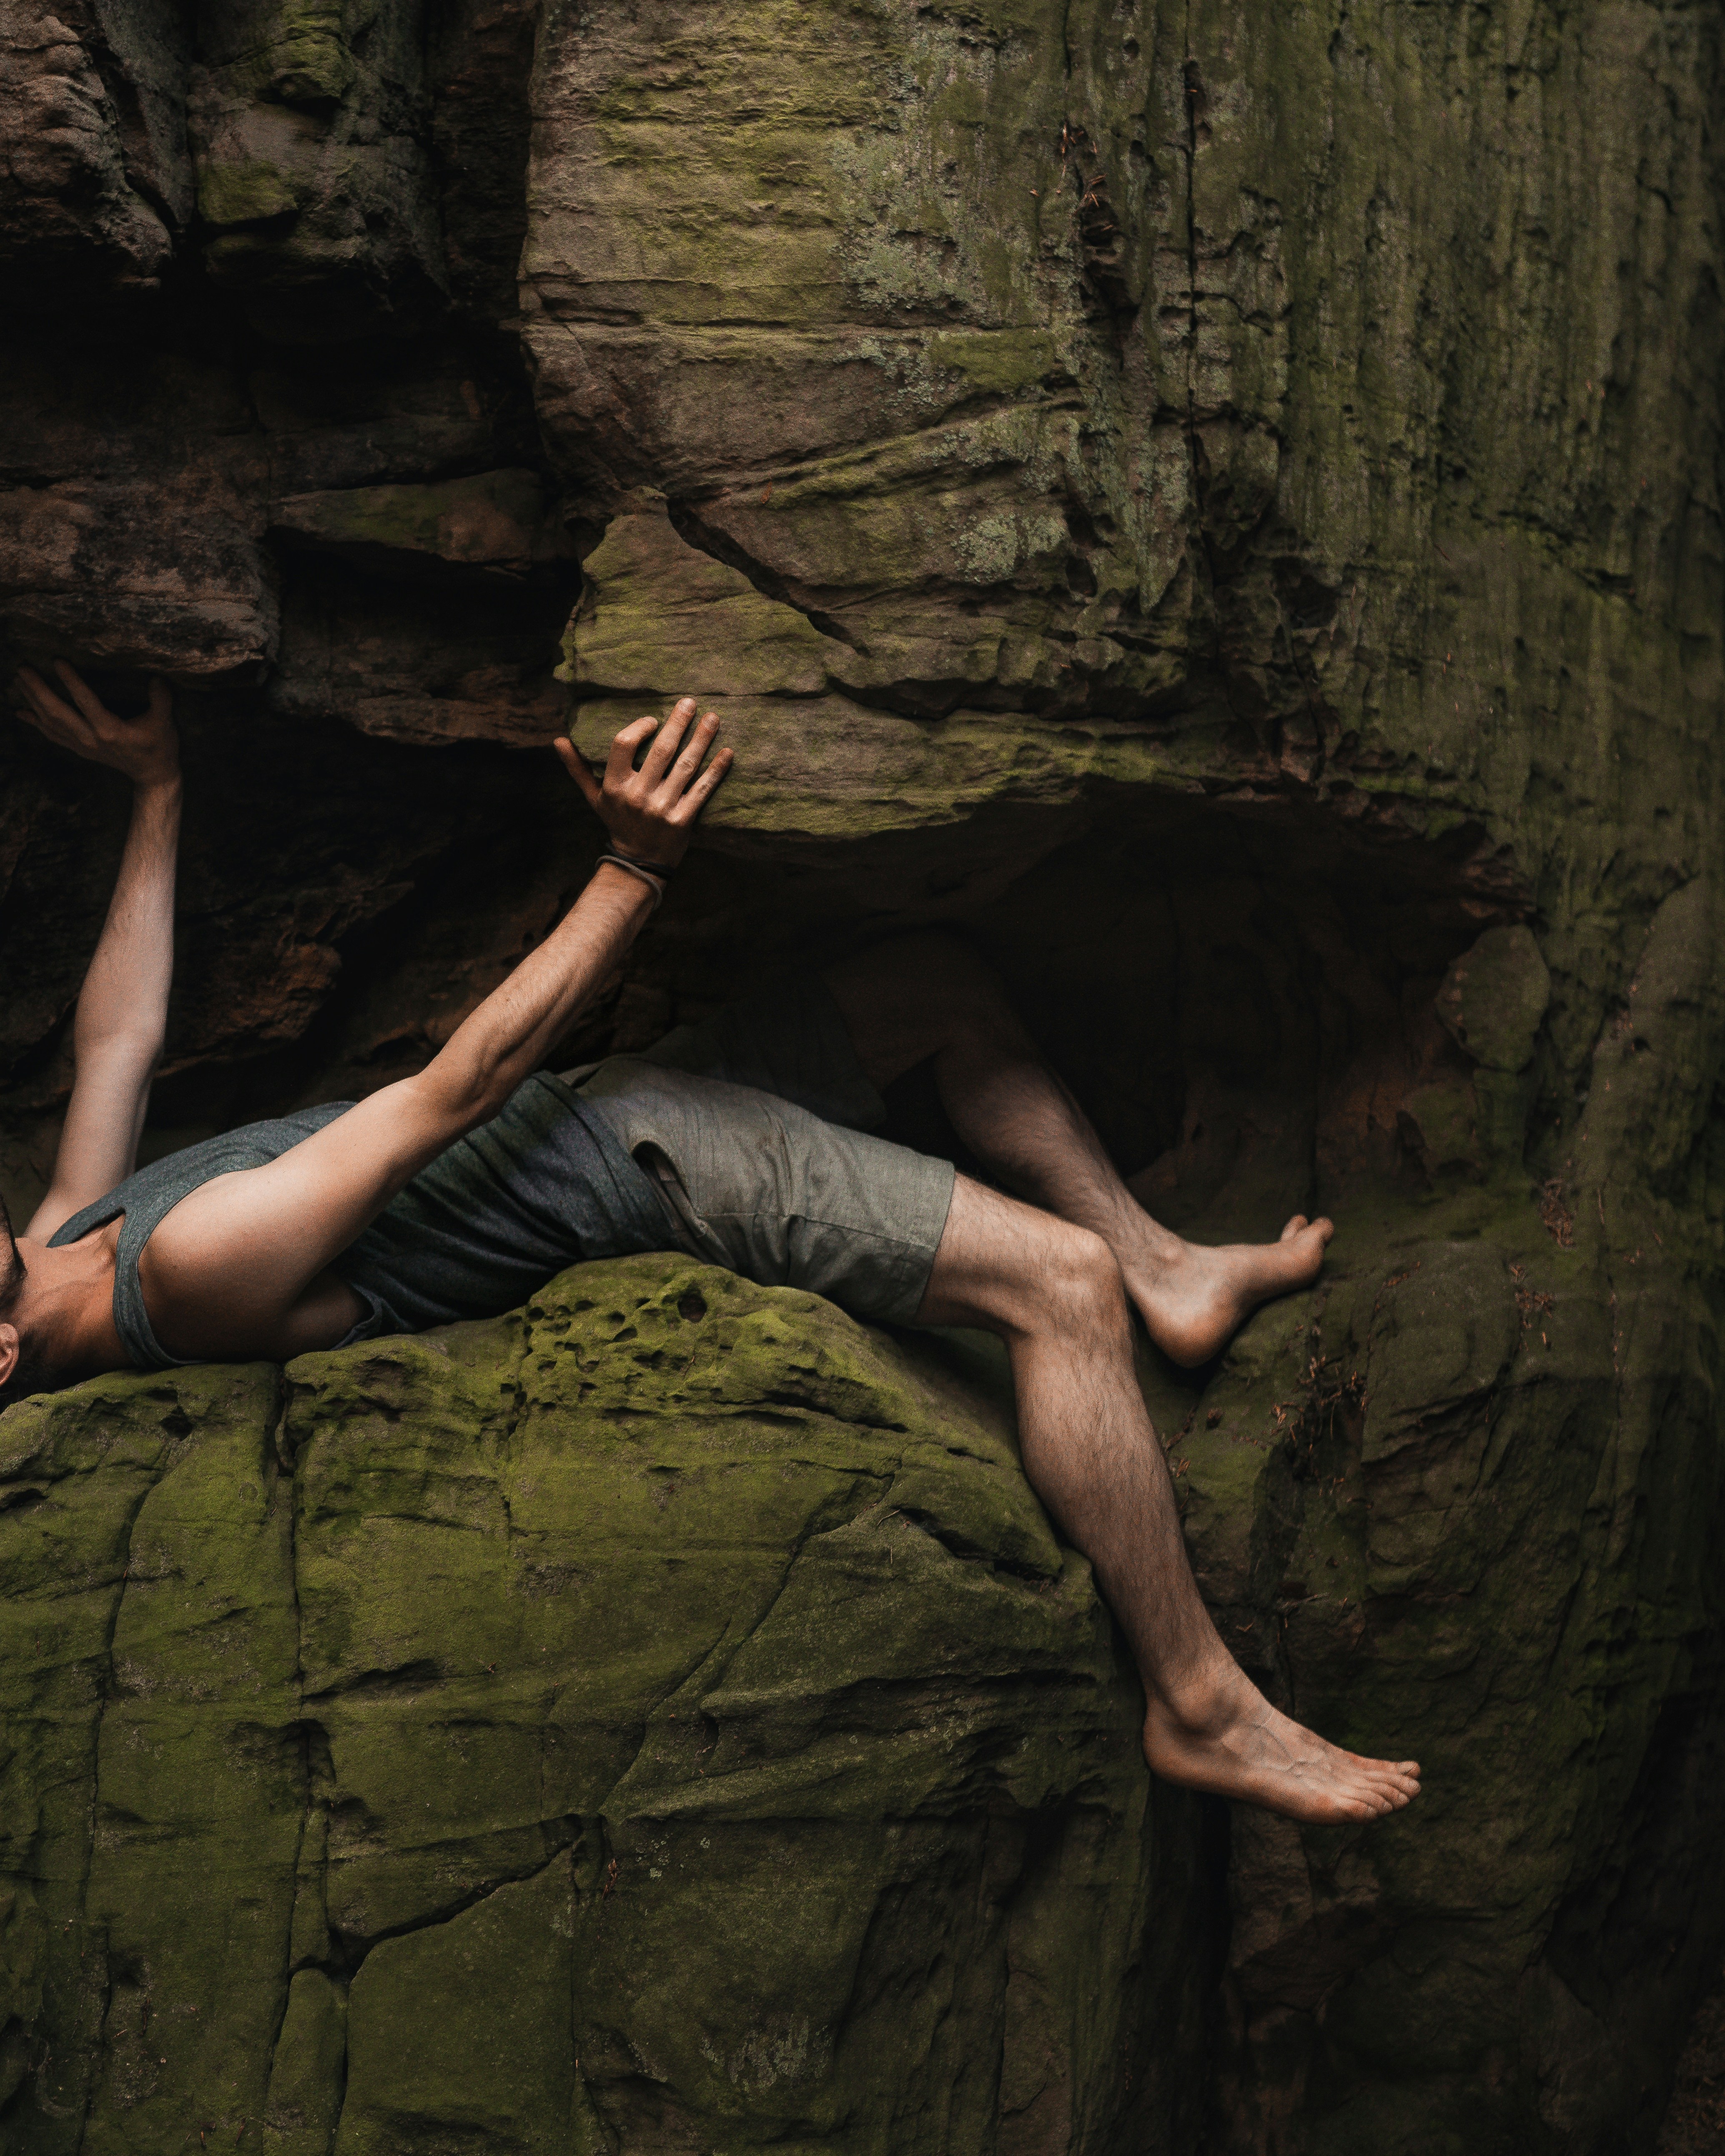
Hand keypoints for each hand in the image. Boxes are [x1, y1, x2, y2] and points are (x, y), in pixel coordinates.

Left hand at [14, 663, 178, 787]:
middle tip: (23, 667)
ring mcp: (83, 746)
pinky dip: (36, 723)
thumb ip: (161, 700)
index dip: (71, 681)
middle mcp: (92, 739)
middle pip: (57, 712)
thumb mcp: (165, 723)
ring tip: (19, 679)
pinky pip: (52, 735)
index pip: (86, 702)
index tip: (57, 660)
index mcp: (111, 731)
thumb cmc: (160, 746)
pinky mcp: (80, 750)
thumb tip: (157, 677)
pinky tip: (21, 712)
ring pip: (50, 723)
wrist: (153, 776)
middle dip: (37, 689)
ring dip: (32, 700)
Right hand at [554, 697, 732, 868]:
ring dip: (701, 740)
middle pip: (661, 750)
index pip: (624, 744)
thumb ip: (578, 767)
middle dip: (678, 723)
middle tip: (690, 702)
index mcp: (615, 786)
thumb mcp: (594, 797)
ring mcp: (662, 808)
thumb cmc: (617, 821)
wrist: (639, 861)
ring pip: (685, 766)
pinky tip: (727, 752)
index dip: (640, 727)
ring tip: (713, 718)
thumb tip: (558, 740)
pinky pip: (702, 789)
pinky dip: (716, 770)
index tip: (654, 720)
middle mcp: (637, 796)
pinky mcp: (683, 820)